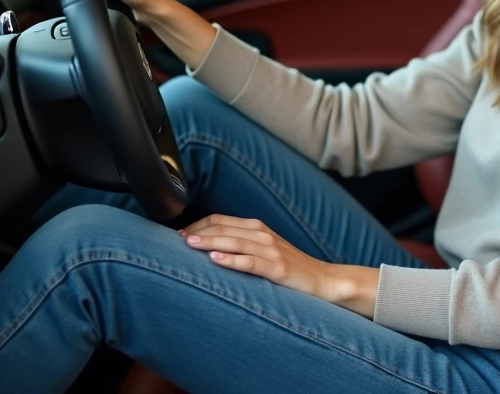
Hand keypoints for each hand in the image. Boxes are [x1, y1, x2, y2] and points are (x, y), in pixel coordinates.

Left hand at [181, 215, 379, 316]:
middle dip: (199, 232)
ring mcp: (271, 251)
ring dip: (211, 242)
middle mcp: (263, 234)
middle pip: (224, 228)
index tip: (180, 234)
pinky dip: (232, 260)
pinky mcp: (278, 269)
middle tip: (178, 239)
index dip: (199, 224)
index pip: (221, 220)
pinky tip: (216, 261)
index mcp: (258, 227)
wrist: (321, 279)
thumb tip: (208, 244)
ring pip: (235, 242)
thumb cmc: (288, 265)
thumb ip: (241, 242)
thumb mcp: (264, 248)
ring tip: (190, 244)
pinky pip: (251, 263)